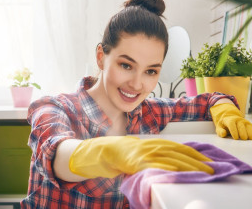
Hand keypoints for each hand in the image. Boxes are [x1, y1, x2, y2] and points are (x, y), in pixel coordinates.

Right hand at [69, 136, 213, 177]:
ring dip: (187, 166)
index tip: (207, 160)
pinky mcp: (137, 161)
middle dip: (196, 161)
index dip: (194, 153)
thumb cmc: (124, 152)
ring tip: (201, 173)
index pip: (179, 147)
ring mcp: (145, 153)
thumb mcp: (143, 150)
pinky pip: (155, 165)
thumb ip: (156, 154)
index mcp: (155, 142)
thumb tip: (172, 161)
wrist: (105, 150)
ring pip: (171, 159)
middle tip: (211, 169)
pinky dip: (166, 168)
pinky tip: (176, 172)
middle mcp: (152, 145)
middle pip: (179, 152)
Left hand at [210, 103, 251, 139]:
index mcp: (230, 120)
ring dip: (248, 135)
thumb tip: (223, 134)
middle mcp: (239, 120)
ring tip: (245, 139)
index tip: (235, 138)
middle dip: (242, 135)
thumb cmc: (224, 125)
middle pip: (241, 127)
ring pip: (249, 129)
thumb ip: (220, 131)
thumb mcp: (219, 127)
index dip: (234, 131)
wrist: (230, 118)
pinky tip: (250, 138)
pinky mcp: (250, 125)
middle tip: (241, 139)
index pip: (232, 124)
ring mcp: (245, 122)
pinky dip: (251, 135)